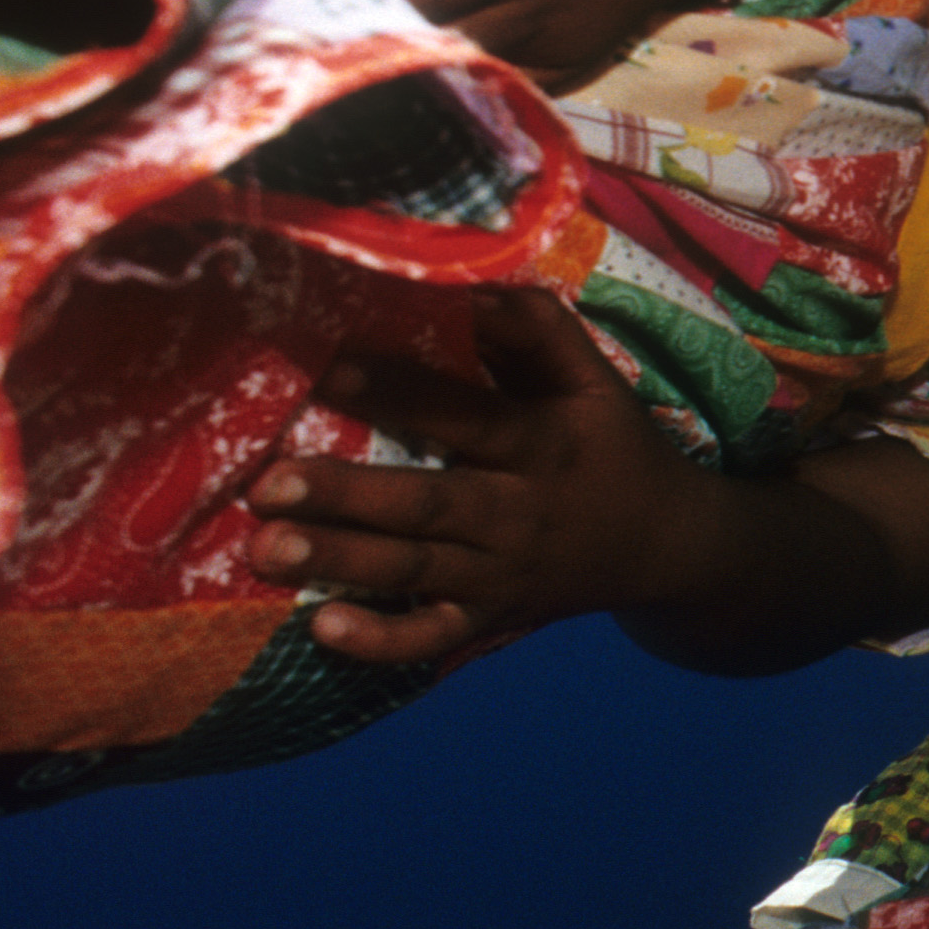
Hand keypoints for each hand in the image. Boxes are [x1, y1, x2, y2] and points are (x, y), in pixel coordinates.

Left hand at [251, 289, 721, 664]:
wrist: (665, 545)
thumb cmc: (611, 444)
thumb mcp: (593, 379)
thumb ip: (534, 329)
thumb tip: (460, 287)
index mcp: (543, 444)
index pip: (469, 416)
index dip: (402, 393)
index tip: (330, 370)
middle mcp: (520, 513)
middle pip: (428, 505)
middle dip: (348, 496)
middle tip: (270, 485)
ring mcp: (502, 575)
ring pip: (415, 571)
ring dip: (339, 561)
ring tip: (263, 550)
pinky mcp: (490, 620)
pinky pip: (433, 639)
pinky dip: (380, 642)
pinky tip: (323, 628)